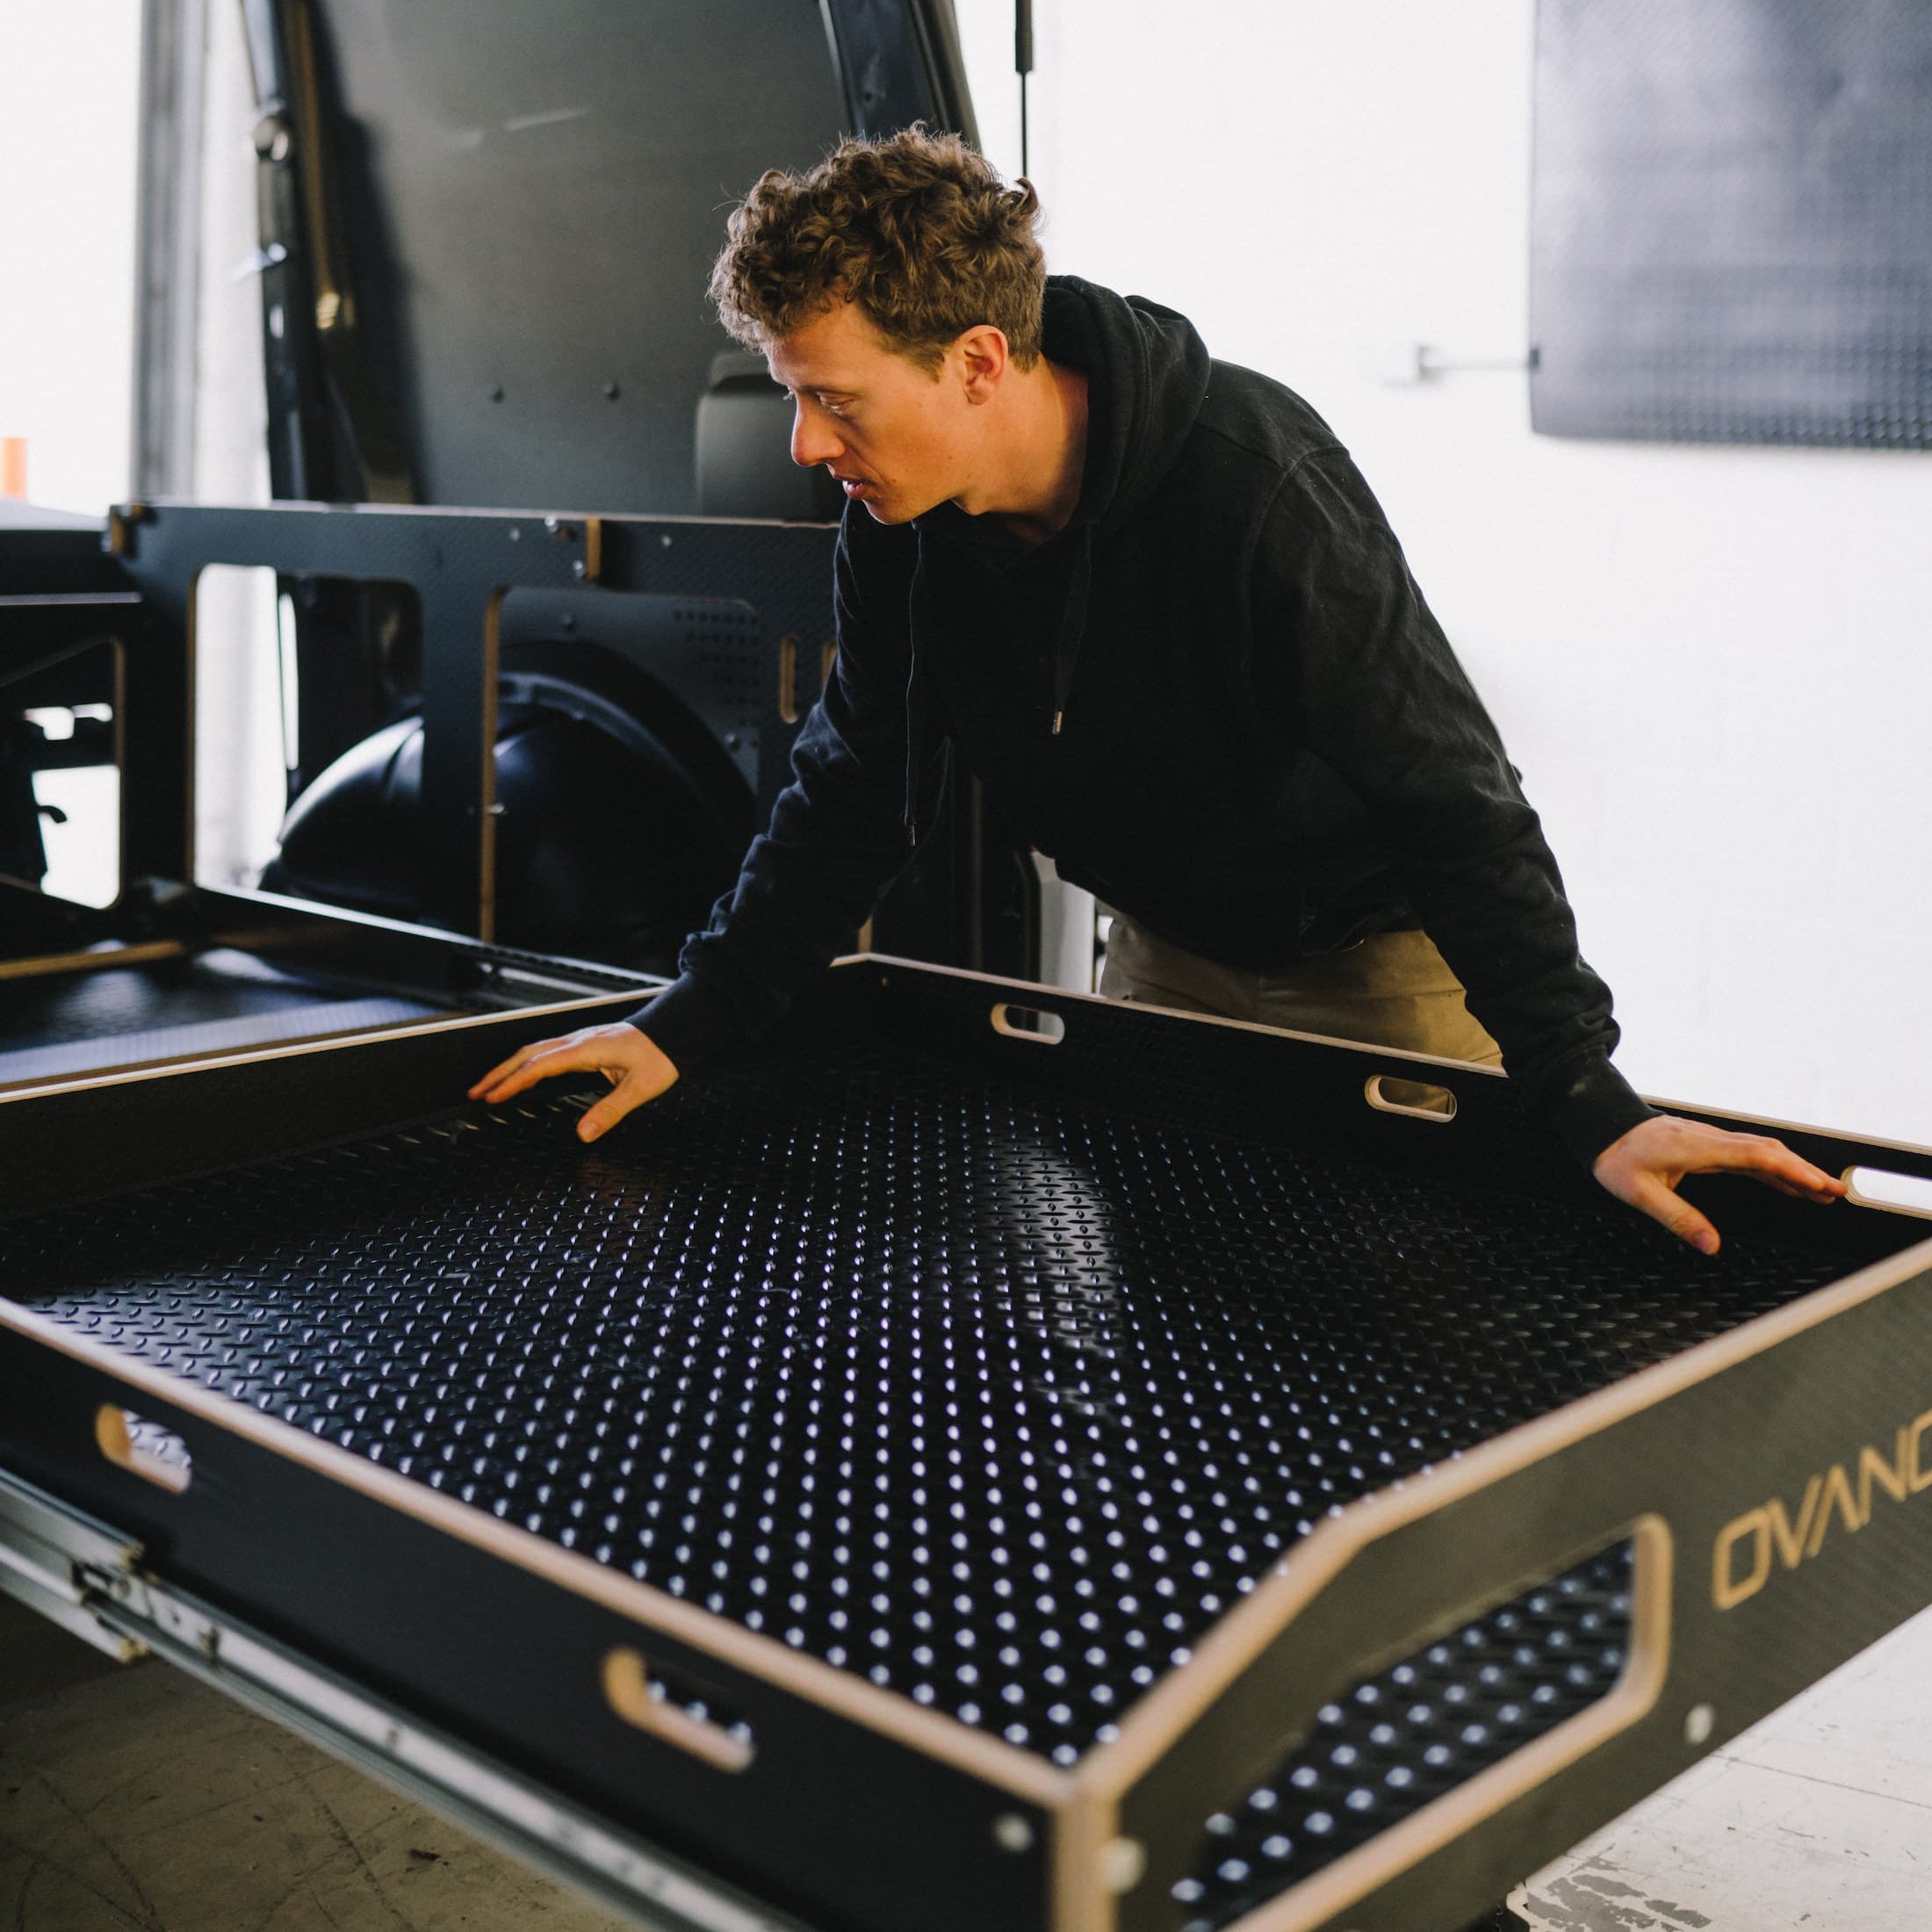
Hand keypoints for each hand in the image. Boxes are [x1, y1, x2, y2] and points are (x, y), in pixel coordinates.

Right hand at [468, 1023, 678, 1142]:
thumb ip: (611, 1111)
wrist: (674, 1031)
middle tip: (475, 1092)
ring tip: (489, 1086)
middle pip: (527, 1054)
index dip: (512, 1081)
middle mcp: (578, 1041)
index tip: (491, 1096)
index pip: (539, 1065)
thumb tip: (584, 1135)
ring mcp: (579, 1040)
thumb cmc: (660, 1056)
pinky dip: (526, 1064)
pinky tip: (521, 1075)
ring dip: (509, 1067)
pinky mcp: (584, 1044)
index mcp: (586, 1049)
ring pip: (534, 1050)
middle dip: (498, 1073)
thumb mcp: (641, 1088)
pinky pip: (546, 1052)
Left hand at [1592, 1114, 1845, 1253]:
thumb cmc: (1615, 1157)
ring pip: (1761, 1151)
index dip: (1792, 1170)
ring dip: (1792, 1168)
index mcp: (1698, 1149)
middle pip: (1769, 1152)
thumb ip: (1678, 1219)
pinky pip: (1746, 1153)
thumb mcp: (1639, 1194)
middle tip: (1835, 1191)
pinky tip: (1784, 1180)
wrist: (1599, 1125)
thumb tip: (1711, 1245)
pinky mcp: (1704, 1143)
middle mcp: (1709, 1140)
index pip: (1757, 1156)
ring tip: (1821, 1190)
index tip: (1819, 1185)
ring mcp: (1708, 1139)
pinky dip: (1771, 1166)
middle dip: (1804, 1171)